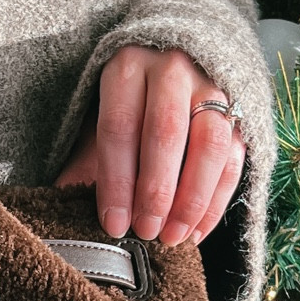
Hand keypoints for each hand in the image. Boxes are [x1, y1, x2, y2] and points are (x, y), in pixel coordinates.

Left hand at [56, 47, 245, 246]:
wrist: (169, 64)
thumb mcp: (96, 121)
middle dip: (156, 190)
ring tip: (174, 237)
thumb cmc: (126, 105)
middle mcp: (171, 68)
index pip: (119, 127)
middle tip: (147, 232)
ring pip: (210, 143)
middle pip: (166, 131)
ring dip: (193, 198)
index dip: (116, 180)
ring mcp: (210, 85)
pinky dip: (217, 199)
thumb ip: (85, 163)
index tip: (114, 224)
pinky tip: (197, 230)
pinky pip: (234, 156)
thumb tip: (60, 210)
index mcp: (127, 67)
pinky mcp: (239, 108)